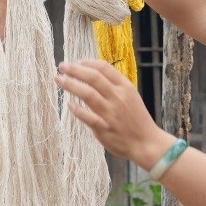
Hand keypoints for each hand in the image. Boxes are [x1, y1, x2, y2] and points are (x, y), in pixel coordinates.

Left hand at [55, 59, 174, 167]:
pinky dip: (77, 110)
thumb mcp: (131, 96)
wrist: (147, 143)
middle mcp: (118, 97)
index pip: (104, 68)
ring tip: (59, 79)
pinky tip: (69, 104)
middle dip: (75, 70)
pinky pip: (88, 117)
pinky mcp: (105, 129)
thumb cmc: (137, 119)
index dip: (87, 62)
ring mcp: (111, 113)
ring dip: (71, 84)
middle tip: (62, 66)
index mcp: (125, 87)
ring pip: (88, 94)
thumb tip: (92, 73)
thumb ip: (114, 86)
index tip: (75, 62)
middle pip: (93, 77)